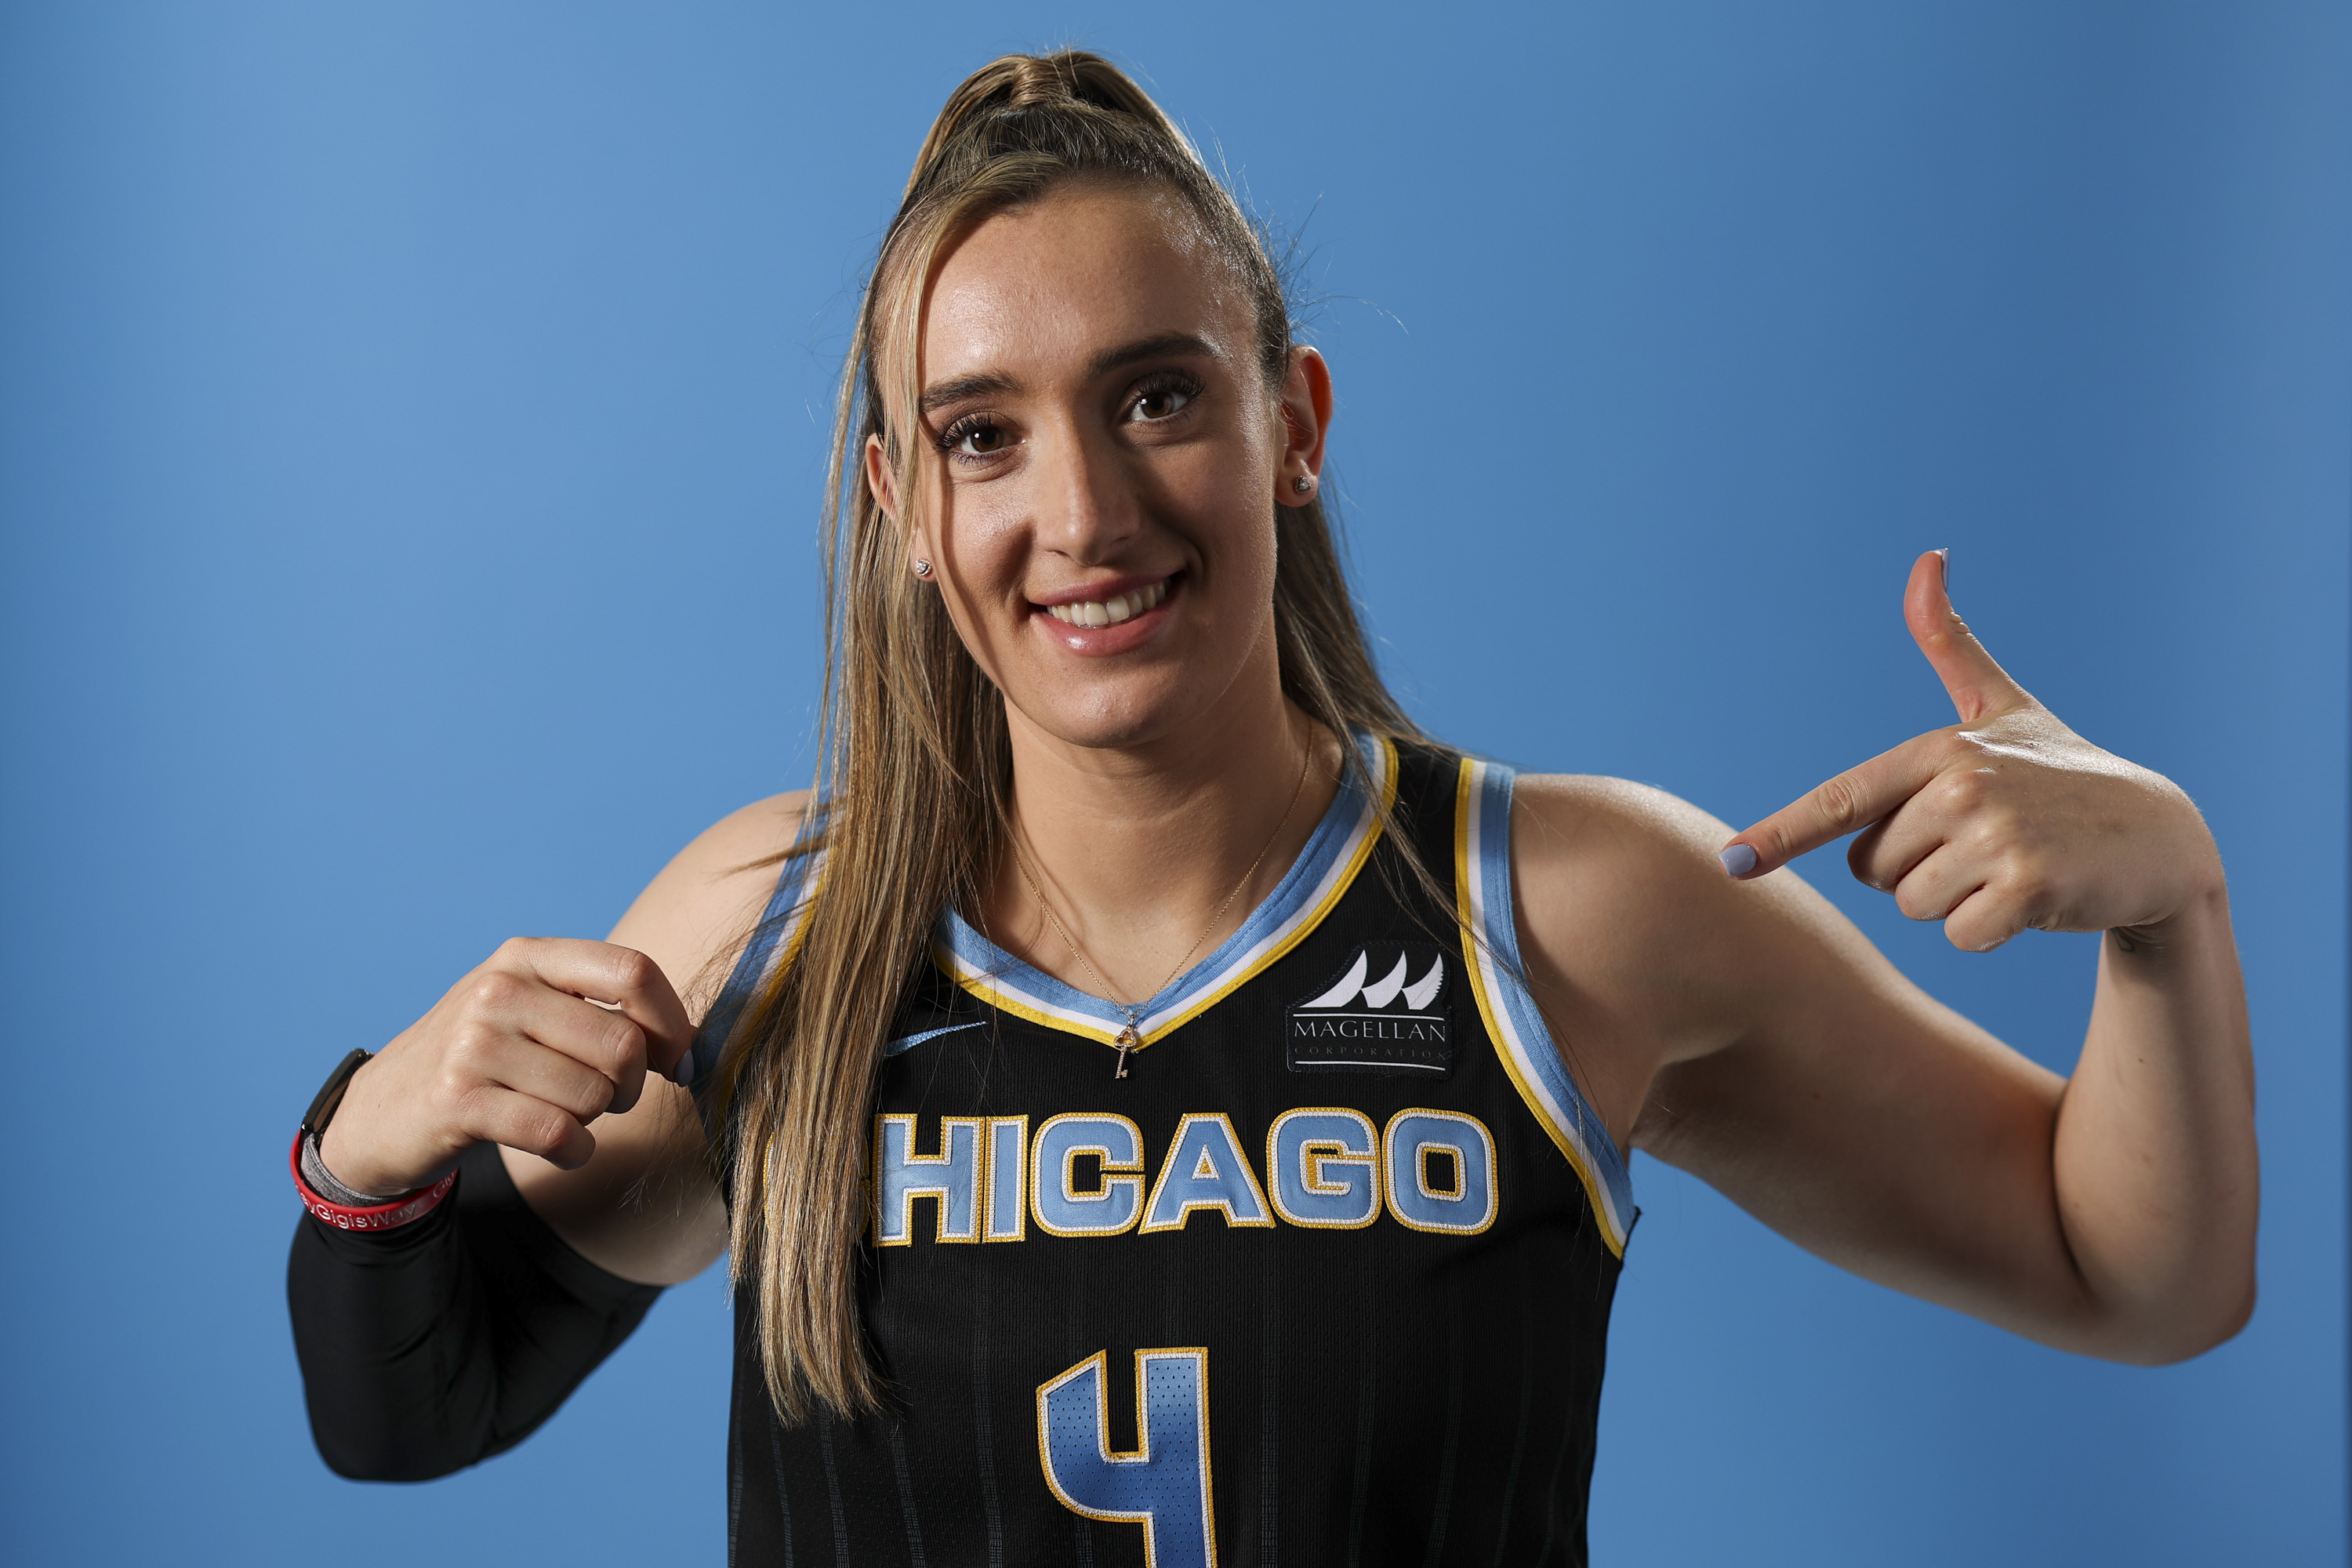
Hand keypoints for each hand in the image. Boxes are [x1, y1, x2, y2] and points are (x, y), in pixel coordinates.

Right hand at [317, 938, 694, 1195]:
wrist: (382, 1112)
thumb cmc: (484, 1059)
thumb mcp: (533, 1009)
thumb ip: (606, 1011)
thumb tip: (693, 1048)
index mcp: (529, 956)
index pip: (632, 971)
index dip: (672, 1022)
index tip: (678, 1059)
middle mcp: (500, 988)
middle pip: (623, 1044)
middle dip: (633, 1086)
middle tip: (609, 1099)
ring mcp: (474, 1043)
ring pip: (594, 1095)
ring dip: (595, 1121)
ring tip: (562, 1114)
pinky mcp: (457, 1100)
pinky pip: (559, 1133)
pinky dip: (575, 1152)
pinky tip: (560, 1147)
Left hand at [1720, 551, 2218, 951]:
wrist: (2159, 839)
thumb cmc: (2063, 774)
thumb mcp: (2003, 708)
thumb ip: (1950, 644)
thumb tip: (1926, 556)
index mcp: (1940, 750)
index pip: (1842, 800)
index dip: (1781, 834)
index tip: (1732, 863)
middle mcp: (1961, 786)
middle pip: (1874, 871)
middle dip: (1919, 871)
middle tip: (1984, 844)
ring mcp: (1995, 837)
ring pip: (1913, 906)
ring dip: (1954, 902)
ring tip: (2010, 867)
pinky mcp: (2027, 889)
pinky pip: (1959, 935)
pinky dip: (1988, 931)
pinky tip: (2032, 900)